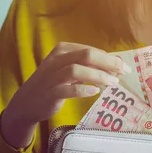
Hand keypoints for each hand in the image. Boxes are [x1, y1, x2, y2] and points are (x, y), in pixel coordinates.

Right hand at [1, 43, 131, 147]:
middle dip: (108, 62)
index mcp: (63, 50)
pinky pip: (66, 89)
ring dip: (97, 76)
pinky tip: (95, 92)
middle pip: (86, 55)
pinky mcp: (49, 93)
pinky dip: (82, 89)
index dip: (109, 58)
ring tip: (113, 83)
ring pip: (76, 70)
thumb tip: (115, 64)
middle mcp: (56, 60)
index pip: (90, 50)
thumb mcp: (69, 70)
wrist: (27, 102)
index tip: (124, 67)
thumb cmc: (53, 84)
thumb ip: (89, 66)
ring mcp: (51, 77)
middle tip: (123, 72)